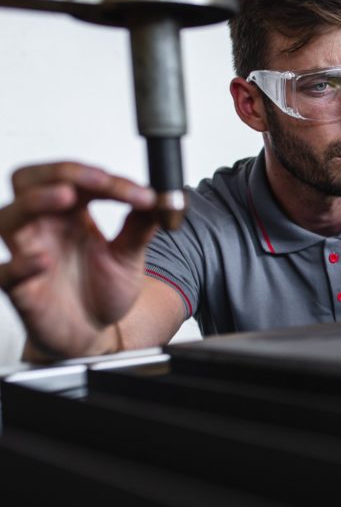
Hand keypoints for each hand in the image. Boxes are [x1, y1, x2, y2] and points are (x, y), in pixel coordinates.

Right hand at [0, 162, 158, 359]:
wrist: (94, 334)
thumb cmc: (102, 291)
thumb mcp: (129, 256)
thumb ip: (141, 227)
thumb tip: (159, 198)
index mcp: (68, 214)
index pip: (73, 179)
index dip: (103, 178)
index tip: (140, 193)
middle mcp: (43, 228)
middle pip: (28, 181)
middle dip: (60, 172)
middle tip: (98, 179)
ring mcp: (27, 255)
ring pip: (8, 218)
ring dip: (35, 201)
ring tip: (66, 197)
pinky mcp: (19, 288)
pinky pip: (5, 272)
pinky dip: (21, 263)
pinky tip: (43, 261)